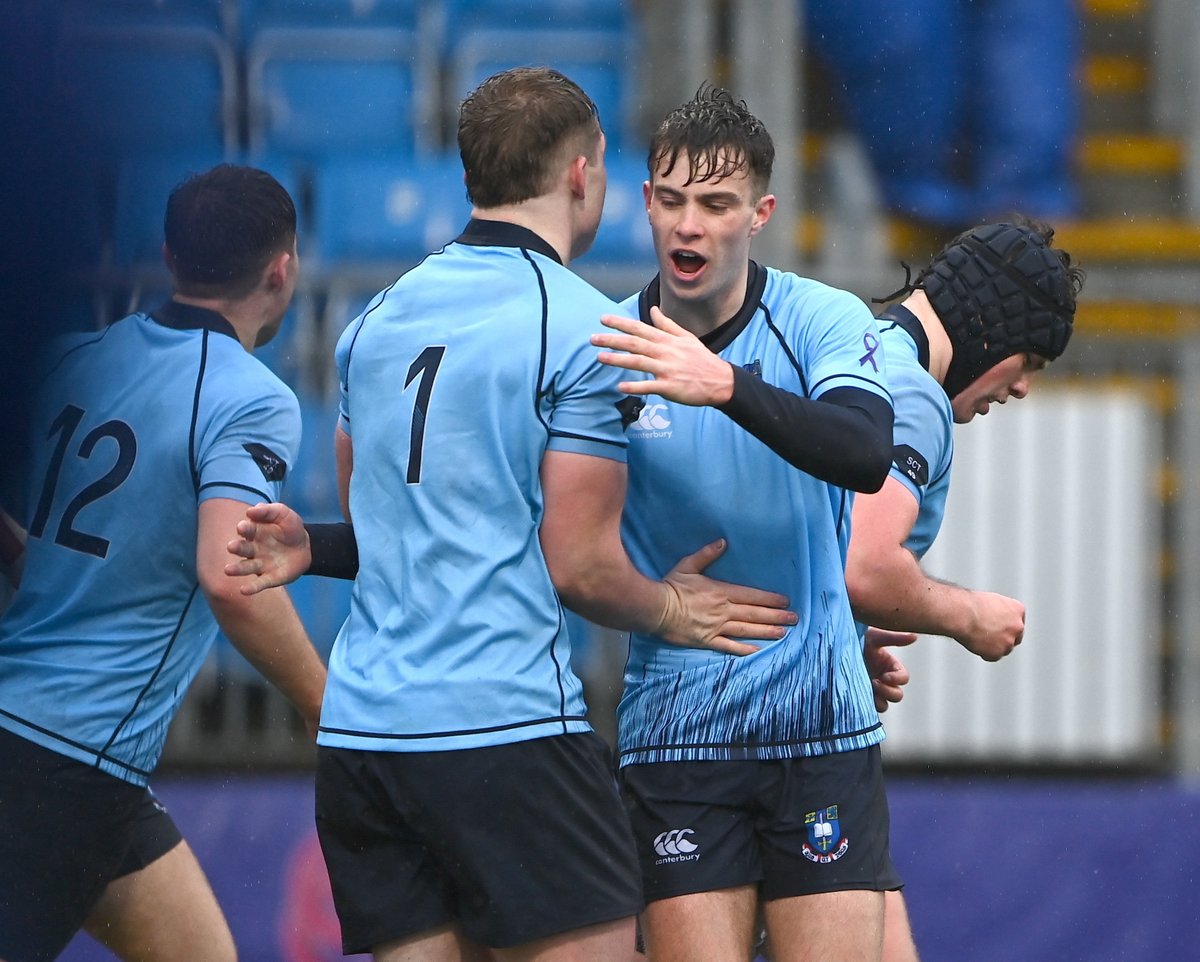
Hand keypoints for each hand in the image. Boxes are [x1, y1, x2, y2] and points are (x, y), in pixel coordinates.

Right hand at [224, 502, 311, 594]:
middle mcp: (254, 549)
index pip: (248, 530)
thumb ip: (268, 511)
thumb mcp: (283, 514)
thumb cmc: (290, 528)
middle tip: (231, 547)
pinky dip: (252, 587)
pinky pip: (260, 583)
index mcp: (255, 533)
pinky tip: (243, 590)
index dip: (245, 528)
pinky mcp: (270, 577)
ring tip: (227, 570)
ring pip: (247, 567)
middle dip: (237, 548)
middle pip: (243, 549)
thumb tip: (250, 510)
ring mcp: (261, 564)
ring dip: (238, 569)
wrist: (307, 546)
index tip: (242, 527)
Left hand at [592, 306, 735, 405]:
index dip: (620, 323)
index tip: (603, 319)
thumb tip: (653, 309)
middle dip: (612, 340)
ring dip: (618, 360)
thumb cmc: (702, 360)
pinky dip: (635, 386)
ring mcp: (667, 369)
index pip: (640, 328)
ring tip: (600, 358)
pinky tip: (620, 387)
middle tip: (593, 338)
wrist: (720, 381)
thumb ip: (667, 324)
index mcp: (667, 340)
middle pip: (635, 344)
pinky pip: (649, 386)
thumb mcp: (686, 337)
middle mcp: (665, 352)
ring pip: (638, 362)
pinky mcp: (670, 387)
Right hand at [656, 538, 796, 654]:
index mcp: (721, 592)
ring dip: (767, 631)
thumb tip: (722, 542)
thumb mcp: (688, 565)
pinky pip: (729, 646)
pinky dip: (743, 649)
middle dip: (776, 616)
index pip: (752, 596)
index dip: (770, 599)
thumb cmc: (671, 586)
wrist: (655, 608)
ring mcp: (716, 627)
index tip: (785, 601)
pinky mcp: (707, 641)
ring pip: (747, 630)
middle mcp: (723, 610)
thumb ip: (707, 554)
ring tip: (783, 632)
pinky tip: (757, 650)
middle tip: (795, 618)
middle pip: (754, 614)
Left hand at [863, 627, 915, 711]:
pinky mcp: (860, 697)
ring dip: (879, 701)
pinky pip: (868, 709)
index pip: (903, 678)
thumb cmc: (856, 639)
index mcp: (890, 667)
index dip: (897, 679)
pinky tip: (857, 697)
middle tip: (874, 682)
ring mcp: (872, 690)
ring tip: (866, 691)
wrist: (834, 647)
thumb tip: (914, 636)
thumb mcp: (874, 637)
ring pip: (884, 705)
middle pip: (897, 695)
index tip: (885, 675)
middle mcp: (884, 680)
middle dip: (888, 692)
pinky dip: (866, 707)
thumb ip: (893, 638)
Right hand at [957, 591, 1024, 660]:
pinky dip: (984, 653)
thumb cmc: (971, 604)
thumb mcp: (992, 601)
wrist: (962, 613)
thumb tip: (996, 620)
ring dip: (993, 646)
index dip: (1005, 626)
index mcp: (1017, 609)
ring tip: (977, 636)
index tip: (996, 627)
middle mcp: (1017, 626)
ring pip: (1004, 649)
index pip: (1017, 623)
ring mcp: (1009, 641)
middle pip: (1014, 638)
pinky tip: (975, 642)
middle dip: (1004, 638)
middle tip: (989, 636)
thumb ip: (1000, 613)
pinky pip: (993, 656)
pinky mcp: (998, 653)